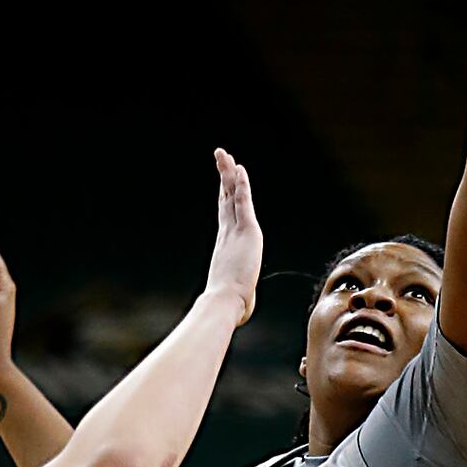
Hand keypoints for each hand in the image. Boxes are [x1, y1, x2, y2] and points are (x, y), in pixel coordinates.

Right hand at [202, 147, 260, 325]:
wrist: (225, 303)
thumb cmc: (230, 306)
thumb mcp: (238, 297)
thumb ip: (241, 297)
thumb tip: (240, 312)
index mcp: (226, 245)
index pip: (226, 215)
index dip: (225, 197)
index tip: (223, 183)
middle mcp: (227, 234)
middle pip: (224, 199)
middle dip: (223, 178)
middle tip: (220, 159)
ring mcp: (235, 231)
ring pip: (230, 195)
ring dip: (228, 173)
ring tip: (223, 154)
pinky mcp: (246, 231)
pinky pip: (243, 202)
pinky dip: (241, 185)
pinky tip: (240, 169)